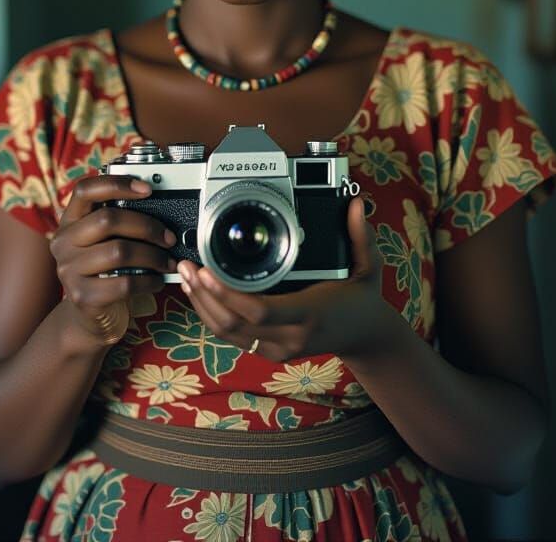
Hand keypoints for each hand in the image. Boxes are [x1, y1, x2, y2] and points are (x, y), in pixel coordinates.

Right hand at [49, 174, 176, 345]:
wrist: (90, 317)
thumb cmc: (106, 271)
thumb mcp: (106, 241)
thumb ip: (120, 221)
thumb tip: (160, 202)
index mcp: (69, 221)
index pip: (85, 190)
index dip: (117, 184)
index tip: (148, 189)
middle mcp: (63, 242)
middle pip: (107, 220)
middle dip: (147, 226)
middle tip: (169, 237)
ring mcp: (68, 271)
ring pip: (119, 251)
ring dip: (153, 255)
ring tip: (167, 261)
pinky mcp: (82, 297)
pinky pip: (124, 283)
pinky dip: (149, 280)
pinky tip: (157, 280)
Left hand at [177, 193, 392, 362]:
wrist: (367, 338)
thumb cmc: (364, 299)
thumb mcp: (369, 267)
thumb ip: (362, 236)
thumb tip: (355, 205)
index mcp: (309, 314)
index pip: (259, 310)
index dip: (227, 293)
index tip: (206, 269)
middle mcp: (289, 337)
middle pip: (232, 324)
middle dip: (203, 295)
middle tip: (187, 266)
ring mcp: (277, 348)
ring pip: (227, 334)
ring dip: (202, 305)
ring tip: (186, 277)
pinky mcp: (269, 351)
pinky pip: (233, 337)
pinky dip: (212, 315)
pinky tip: (201, 294)